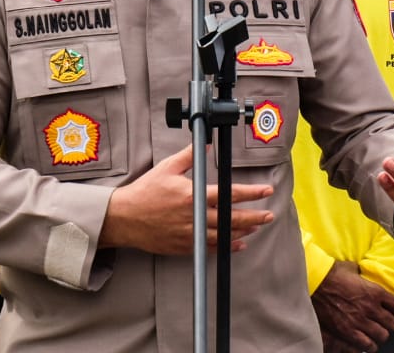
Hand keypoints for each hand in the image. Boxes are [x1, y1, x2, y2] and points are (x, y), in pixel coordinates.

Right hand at [101, 145, 273, 254]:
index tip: (265, 191)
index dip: (251, 193)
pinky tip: (238, 244)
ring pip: (225, 235)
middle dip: (255, 216)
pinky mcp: (185, 246)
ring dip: (244, 231)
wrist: (125, 218)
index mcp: (193, 196)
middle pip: (232, 218)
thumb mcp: (166, 168)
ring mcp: (191, 234)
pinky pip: (212, 248)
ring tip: (257, 227)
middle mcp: (195, 217)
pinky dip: (227, 246)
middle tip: (269, 215)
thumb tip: (205, 144)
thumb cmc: (144, 192)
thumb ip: (188, 157)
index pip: (229, 194)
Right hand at [311, 261, 393, 352]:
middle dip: (390, 324)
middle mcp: (371, 308)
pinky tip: (365, 341)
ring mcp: (360, 321)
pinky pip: (367, 345)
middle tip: (384, 323)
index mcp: (375, 292)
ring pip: (383, 337)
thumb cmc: (330, 273)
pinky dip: (369, 345)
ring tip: (375, 333)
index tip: (393, 311)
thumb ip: (361, 272)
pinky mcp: (348, 331)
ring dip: (380, 335)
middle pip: (393, 325)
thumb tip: (361, 272)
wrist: (314, 283)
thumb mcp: (351, 267)